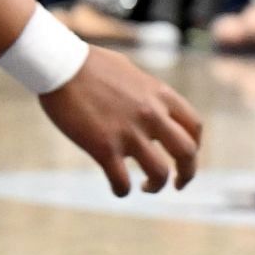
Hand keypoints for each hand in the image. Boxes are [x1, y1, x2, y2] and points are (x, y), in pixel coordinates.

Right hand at [38, 47, 202, 195]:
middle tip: (178, 184)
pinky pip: (121, 181)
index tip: (185, 157)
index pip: (194, 126)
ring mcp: (129, 133)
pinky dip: (123, 191)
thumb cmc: (90, 64)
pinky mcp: (103, 147)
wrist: (59, 63)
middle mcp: (152, 115)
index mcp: (161, 95)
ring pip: (159, 173)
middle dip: (187, 174)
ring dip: (156, 186)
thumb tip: (151, 107)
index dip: (195, 146)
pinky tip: (119, 189)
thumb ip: (147, 93)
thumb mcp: (131, 73)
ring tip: (147, 188)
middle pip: (187, 153)